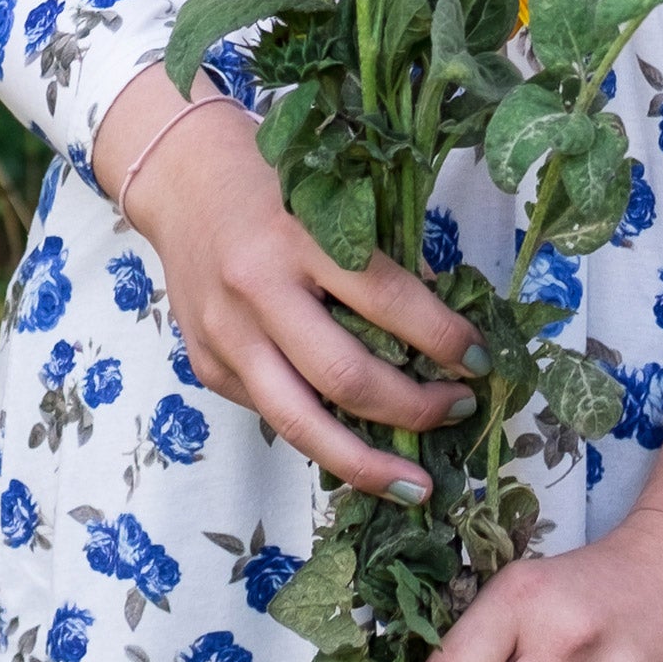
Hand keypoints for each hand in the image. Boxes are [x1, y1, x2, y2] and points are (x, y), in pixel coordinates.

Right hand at [95, 69, 479, 503]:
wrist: (182, 176)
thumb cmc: (277, 179)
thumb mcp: (336, 197)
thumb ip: (378, 258)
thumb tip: (442, 329)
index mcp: (301, 235)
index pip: (387, 300)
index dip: (442, 337)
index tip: (480, 359)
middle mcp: (258, 291)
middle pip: (345, 376)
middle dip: (413, 408)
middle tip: (459, 412)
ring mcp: (225, 336)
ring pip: (300, 423)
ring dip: (366, 463)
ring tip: (417, 485)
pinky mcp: (205, 366)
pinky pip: (271, 414)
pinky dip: (321, 434)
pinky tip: (359, 446)